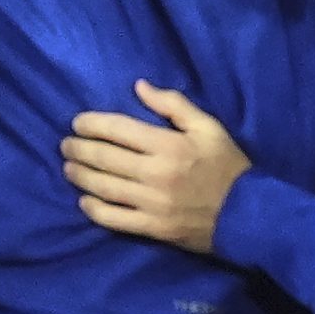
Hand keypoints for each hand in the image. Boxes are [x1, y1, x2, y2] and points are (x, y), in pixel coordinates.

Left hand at [59, 81, 251, 254]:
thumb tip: (139, 86)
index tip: (77, 123)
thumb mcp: (208, 126)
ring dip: (80, 176)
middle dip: (78, 149)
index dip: (91, 124)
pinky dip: (94, 209)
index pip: (117, 129)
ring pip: (103, 187)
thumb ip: (173, 104)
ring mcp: (151, 203)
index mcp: (167, 145)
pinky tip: (84, 201)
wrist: (248, 215)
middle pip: (104, 158)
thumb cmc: (227, 166)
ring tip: (68, 168)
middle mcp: (154, 173)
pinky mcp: (152, 227)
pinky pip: (114, 219)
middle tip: (66, 145)